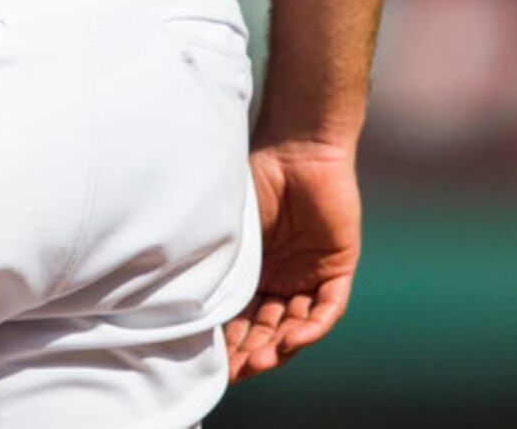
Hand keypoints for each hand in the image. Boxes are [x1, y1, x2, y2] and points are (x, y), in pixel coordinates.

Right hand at [224, 140, 361, 382]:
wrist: (300, 145)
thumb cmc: (257, 174)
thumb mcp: (231, 224)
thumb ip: (218, 255)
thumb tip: (178, 293)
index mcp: (254, 268)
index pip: (242, 315)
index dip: (229, 340)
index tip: (211, 362)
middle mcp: (281, 277)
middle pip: (268, 328)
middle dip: (252, 352)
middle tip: (235, 370)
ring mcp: (309, 275)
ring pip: (296, 325)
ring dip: (279, 346)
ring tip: (260, 362)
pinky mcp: (338, 268)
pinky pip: (327, 309)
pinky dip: (311, 327)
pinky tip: (293, 340)